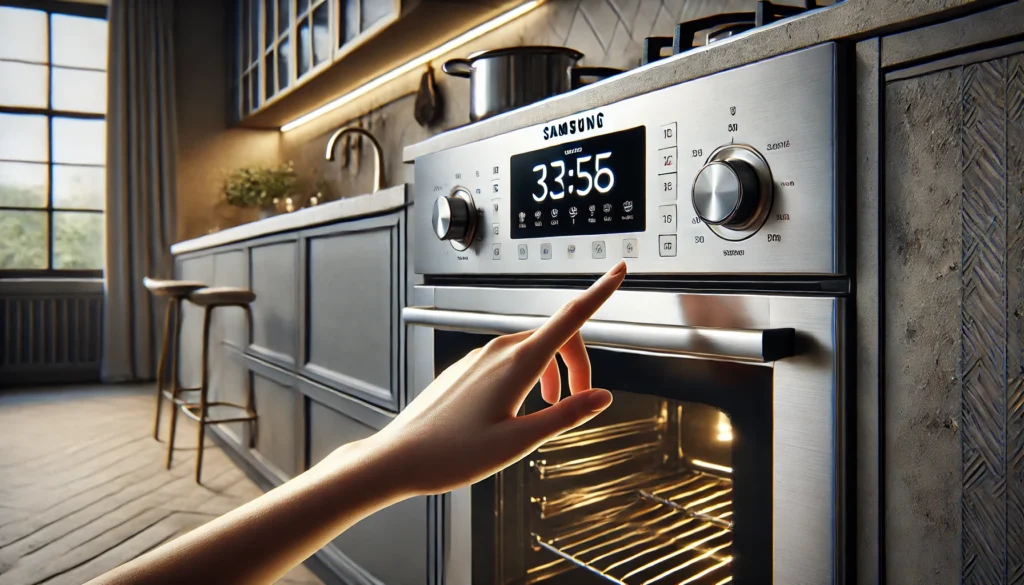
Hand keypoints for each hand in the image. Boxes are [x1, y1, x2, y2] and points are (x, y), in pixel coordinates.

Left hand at [365, 261, 626, 496]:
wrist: (397, 458)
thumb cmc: (451, 454)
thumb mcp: (519, 442)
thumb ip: (565, 416)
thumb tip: (602, 397)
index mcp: (517, 363)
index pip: (571, 318)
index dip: (600, 293)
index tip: (619, 271)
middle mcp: (498, 351)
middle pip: (557, 338)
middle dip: (578, 366)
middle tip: (578, 404)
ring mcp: (480, 357)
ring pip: (533, 351)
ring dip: (553, 375)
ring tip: (548, 413)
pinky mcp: (467, 368)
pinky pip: (510, 361)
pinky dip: (529, 379)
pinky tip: (517, 412)